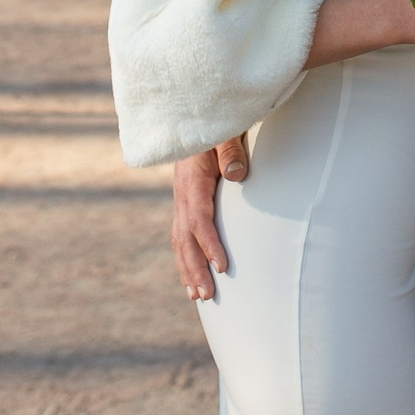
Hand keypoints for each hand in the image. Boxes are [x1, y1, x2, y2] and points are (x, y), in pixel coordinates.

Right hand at [171, 133, 247, 300]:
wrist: (195, 118)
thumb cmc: (216, 125)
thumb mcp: (225, 133)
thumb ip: (231, 151)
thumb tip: (236, 175)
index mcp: (193, 182)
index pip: (199, 221)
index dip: (210, 245)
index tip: (222, 267)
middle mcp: (182, 195)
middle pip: (184, 239)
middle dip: (194, 269)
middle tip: (205, 296)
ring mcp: (181, 200)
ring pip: (179, 240)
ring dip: (186, 269)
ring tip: (196, 296)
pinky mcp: (184, 201)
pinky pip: (180, 234)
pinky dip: (184, 256)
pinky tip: (192, 274)